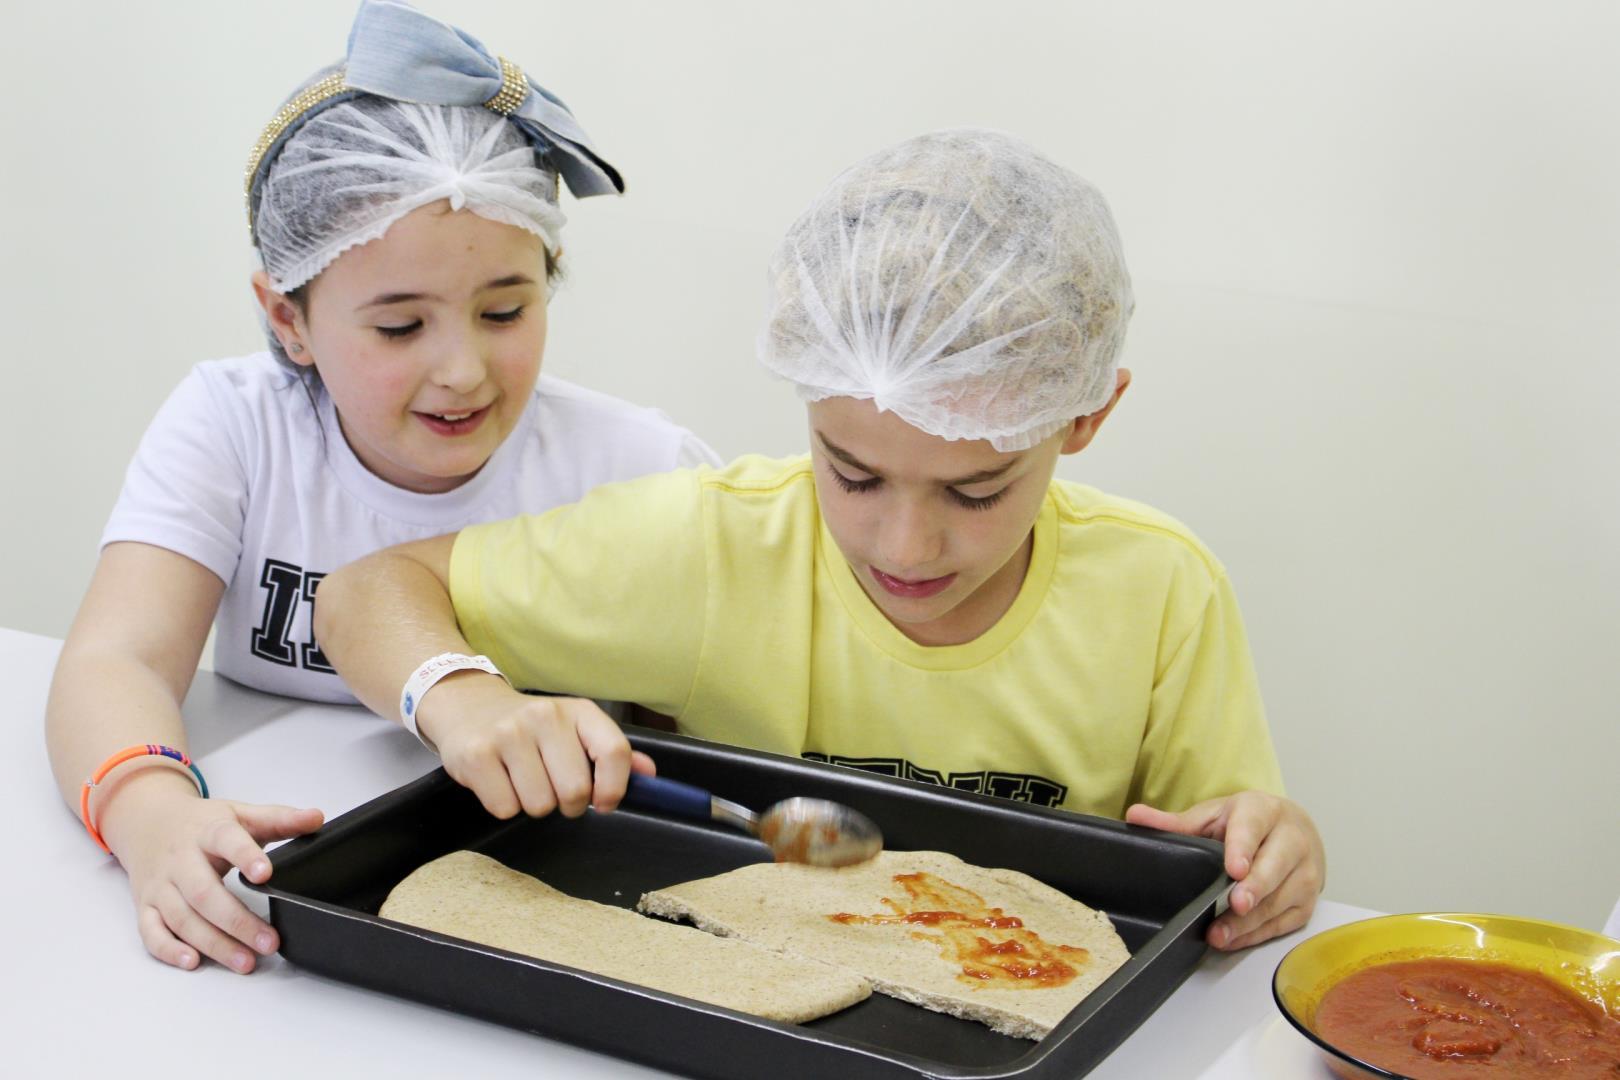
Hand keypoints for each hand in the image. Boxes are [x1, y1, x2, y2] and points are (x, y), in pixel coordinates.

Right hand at [97, 768, 323, 971]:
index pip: (227, 840)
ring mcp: (161, 885)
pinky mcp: (145, 905)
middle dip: (237, 921)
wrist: (148, 822)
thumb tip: (317, 818)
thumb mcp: (240, 814)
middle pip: (204, 893)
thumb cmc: (202, 824)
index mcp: (208, 831)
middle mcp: (180, 860)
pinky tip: (194, 962)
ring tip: (247, 961)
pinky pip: (151, 931)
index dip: (246, 856)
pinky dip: (168, 949)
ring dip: (214, 943)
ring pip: (182, 918)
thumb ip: (279, 818)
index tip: (266, 875)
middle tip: (270, 942)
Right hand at [417, 673, 655, 818]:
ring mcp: (508, 734)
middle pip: (575, 790)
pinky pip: (504, 808)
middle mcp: (544, 717)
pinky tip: (500, 781)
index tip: (604, 802)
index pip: (614, 752)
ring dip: (534, 805)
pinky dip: (505, 806)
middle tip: (554, 789)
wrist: (467, 704)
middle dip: (568, 804)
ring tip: (524, 782)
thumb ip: (611, 752)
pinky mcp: (476, 755)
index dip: (615, 788)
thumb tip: (649, 775)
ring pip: (539, 805)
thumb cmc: (530, 727)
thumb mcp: (574, 728)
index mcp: (578, 711)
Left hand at [1126, 791, 1323, 950]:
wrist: (1294, 828)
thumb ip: (1177, 822)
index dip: (1243, 848)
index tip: (1234, 868)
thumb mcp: (1214, 815)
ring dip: (1251, 920)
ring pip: (1281, 899)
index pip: (1253, 827)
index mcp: (1263, 811)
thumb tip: (1134, 817)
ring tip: (1221, 934)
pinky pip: (1285, 921)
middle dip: (1256, 887)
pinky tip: (1235, 939)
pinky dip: (1259, 933)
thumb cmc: (1249, 822)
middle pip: (1275, 866)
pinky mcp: (1309, 901)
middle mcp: (1293, 839)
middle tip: (1236, 904)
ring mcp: (1306, 872)